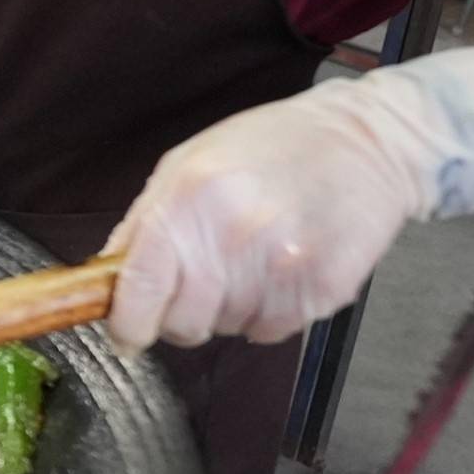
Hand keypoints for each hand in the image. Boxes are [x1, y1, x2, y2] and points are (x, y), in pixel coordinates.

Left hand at [102, 39, 473, 349]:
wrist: (368, 142)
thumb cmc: (272, 146)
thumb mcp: (189, 163)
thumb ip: (143, 223)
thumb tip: (106, 279)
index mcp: (189, 198)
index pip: (138, 291)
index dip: (127, 324)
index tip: (128, 330)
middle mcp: (233, 235)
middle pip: (182, 324)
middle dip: (183, 313)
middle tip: (206, 278)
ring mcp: (281, 266)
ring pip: (227, 329)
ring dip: (232, 307)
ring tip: (256, 255)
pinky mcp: (322, 290)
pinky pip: (271, 331)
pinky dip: (271, 311)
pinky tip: (285, 267)